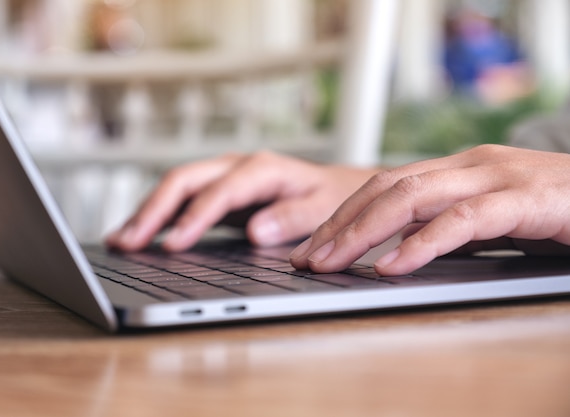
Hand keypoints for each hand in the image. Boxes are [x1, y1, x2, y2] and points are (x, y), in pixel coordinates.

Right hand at [105, 151, 378, 251]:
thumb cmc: (330, 198)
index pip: (218, 193)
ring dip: (146, 212)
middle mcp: (236, 167)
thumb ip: (293, 218)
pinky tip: (138, 234)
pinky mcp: (217, 191)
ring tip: (119, 240)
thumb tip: (256, 231)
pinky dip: (157, 216)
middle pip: (183, 181)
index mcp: (261, 169)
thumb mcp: (322, 208)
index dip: (193, 219)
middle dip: (152, 211)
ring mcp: (223, 176)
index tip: (172, 246)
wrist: (334, 188)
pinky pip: (180, 199)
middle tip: (126, 242)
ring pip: (175, 188)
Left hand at [290, 145, 569, 275]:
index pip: (383, 186)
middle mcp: (467, 166)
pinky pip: (462, 221)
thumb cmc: (554, 209)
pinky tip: (392, 267)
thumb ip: (447, 223)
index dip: (342, 216)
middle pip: (385, 188)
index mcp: (456, 170)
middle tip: (306, 260)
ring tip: (330, 263)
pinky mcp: (523, 200)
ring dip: (363, 232)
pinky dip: (422, 243)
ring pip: (411, 197)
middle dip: (339, 225)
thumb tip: (397, 249)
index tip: (311, 247)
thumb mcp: (490, 215)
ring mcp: (495, 177)